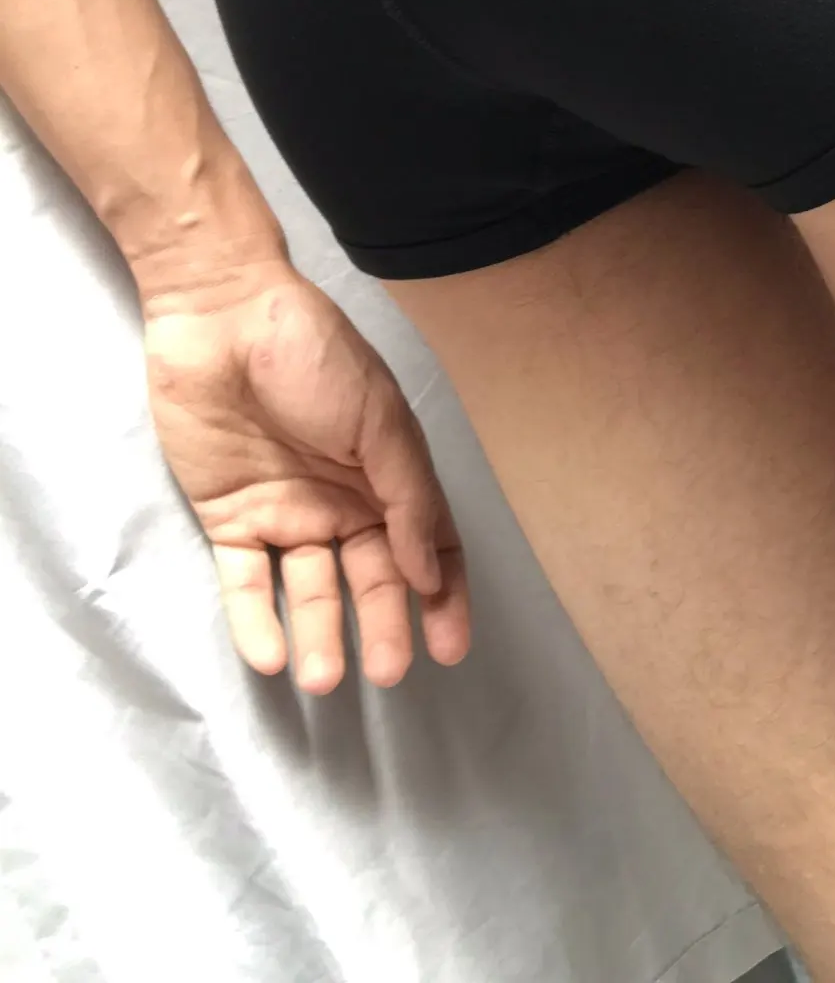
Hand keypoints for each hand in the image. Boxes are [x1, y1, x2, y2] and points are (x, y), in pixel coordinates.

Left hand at [141, 259, 470, 692]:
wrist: (223, 317)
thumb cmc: (315, 357)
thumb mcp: (379, 420)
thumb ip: (406, 497)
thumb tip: (430, 571)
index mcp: (388, 473)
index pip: (428, 548)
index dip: (443, 598)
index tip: (449, 649)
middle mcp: (342, 501)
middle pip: (371, 579)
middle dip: (384, 627)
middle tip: (388, 672)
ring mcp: (286, 513)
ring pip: (310, 591)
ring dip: (320, 635)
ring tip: (323, 678)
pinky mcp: (229, 519)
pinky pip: (246, 583)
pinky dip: (257, 622)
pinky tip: (271, 655)